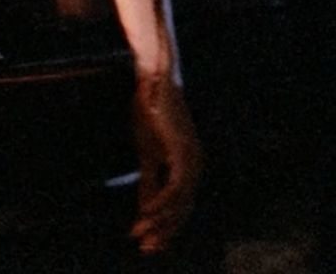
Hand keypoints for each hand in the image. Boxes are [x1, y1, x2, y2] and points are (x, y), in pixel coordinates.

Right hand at [129, 70, 200, 254]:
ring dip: (159, 221)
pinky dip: (159, 203)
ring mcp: (192, 159)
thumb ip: (149, 183)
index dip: (167, 227)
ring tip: (140, 234)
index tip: (149, 245)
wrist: (154, 86)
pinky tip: (145, 213)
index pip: (182, 207)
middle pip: (183, 210)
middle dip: (164, 232)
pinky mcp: (182, 152)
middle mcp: (195, 166)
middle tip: (146, 250)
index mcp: (189, 167)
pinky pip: (173, 187)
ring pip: (179, 203)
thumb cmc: (150, 117)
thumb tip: (145, 208)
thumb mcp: (146, 156)